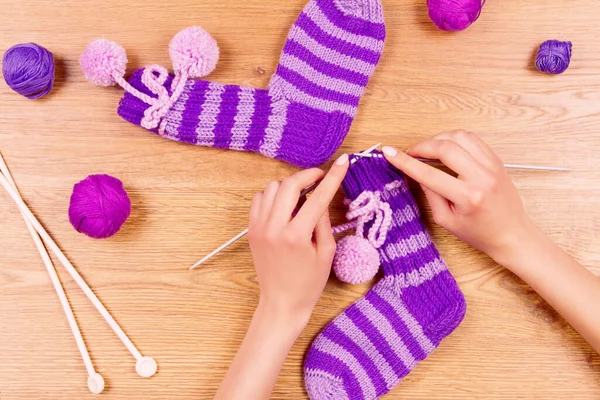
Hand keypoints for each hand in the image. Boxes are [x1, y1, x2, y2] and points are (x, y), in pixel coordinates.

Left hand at [248, 153, 349, 326]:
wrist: (281, 303)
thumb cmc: (308, 283)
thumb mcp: (326, 252)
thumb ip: (323, 221)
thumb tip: (321, 196)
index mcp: (296, 236)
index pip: (318, 197)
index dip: (332, 176)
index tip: (343, 161)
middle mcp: (274, 228)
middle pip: (290, 184)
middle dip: (308, 175)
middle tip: (320, 177)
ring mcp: (259, 227)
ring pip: (272, 187)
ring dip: (289, 185)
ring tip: (302, 196)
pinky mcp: (251, 229)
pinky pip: (259, 199)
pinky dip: (272, 195)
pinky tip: (284, 205)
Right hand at [381, 131, 531, 265]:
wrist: (512, 234)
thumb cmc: (479, 233)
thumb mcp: (446, 221)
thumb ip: (430, 194)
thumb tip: (417, 173)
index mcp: (468, 197)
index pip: (429, 173)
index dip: (405, 161)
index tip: (389, 152)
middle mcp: (482, 177)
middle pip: (445, 147)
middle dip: (422, 146)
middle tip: (410, 152)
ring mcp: (492, 166)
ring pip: (460, 136)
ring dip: (439, 138)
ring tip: (428, 150)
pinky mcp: (496, 160)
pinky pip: (473, 139)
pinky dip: (455, 139)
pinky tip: (446, 148)